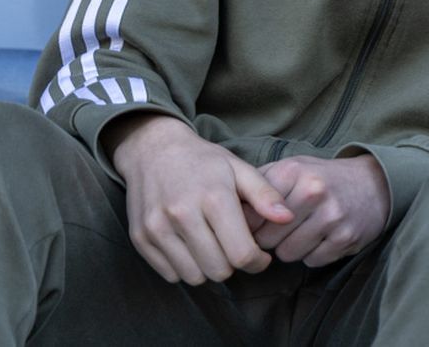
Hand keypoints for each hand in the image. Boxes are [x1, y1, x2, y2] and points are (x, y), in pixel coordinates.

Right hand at [105, 114, 293, 284]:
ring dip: (208, 268)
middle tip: (234, 248)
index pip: (241, 254)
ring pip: (193, 277)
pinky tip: (191, 246)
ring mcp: (157, 228)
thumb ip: (266, 195)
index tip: (260, 256)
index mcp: (213, 197)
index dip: (257, 262)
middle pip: (218, 270)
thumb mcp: (239, 168)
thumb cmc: (203, 161)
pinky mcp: (140, 238)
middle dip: (233, 265)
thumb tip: (288, 218)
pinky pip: (170, 274)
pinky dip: (184, 268)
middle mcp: (182, 214)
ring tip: (213, 246)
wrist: (153, 150)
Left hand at [253, 155, 391, 266]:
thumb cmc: (322, 178)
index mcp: (293, 171)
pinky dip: (313, 254)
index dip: (249, 224)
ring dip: (291, 248)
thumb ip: (259, 184)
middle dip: (270, 239)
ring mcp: (331, 216)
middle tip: (282, 229)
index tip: (256, 224)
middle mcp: (313, 192)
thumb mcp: (292, 167)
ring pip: (287, 254)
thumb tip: (228, 210)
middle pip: (266, 238)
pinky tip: (322, 237)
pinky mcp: (345, 238)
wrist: (374, 184)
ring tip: (303, 231)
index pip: (250, 215)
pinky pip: (312, 261)